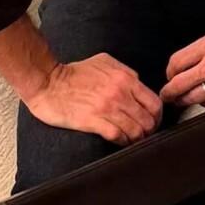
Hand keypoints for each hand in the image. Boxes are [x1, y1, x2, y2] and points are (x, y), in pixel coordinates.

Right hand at [25, 53, 162, 144]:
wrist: (47, 82)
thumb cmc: (74, 73)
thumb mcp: (105, 62)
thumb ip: (126, 72)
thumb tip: (139, 84)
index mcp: (125, 79)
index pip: (154, 103)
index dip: (157, 116)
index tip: (153, 121)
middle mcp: (119, 94)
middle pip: (148, 120)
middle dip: (149, 130)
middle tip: (144, 134)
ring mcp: (106, 109)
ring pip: (136, 131)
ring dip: (137, 139)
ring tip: (132, 140)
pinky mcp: (93, 122)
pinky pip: (118, 136)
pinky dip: (123, 142)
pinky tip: (120, 141)